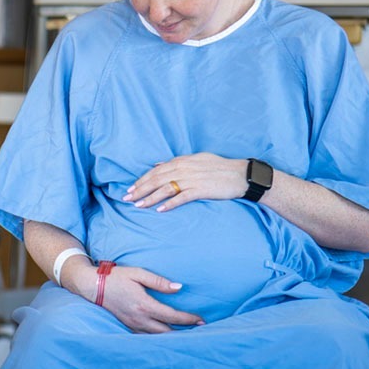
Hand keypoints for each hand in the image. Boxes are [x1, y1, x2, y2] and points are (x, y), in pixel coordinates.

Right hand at [65, 264, 203, 333]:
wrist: (92, 286)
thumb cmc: (116, 277)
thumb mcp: (138, 273)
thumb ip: (159, 281)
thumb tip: (179, 287)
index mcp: (144, 305)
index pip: (172, 316)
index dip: (189, 319)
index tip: (201, 320)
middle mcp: (139, 318)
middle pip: (167, 332)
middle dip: (184, 332)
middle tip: (199, 331)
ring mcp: (132, 325)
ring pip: (157, 337)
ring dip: (172, 337)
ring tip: (186, 335)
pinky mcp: (127, 326)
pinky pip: (146, 336)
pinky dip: (158, 338)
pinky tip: (165, 335)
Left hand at [123, 153, 248, 211]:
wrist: (240, 174)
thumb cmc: (218, 167)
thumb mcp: (196, 159)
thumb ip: (176, 162)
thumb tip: (157, 164)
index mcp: (182, 161)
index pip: (156, 171)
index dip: (142, 180)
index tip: (130, 189)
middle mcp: (184, 168)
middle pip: (156, 180)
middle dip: (140, 189)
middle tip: (127, 199)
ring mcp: (192, 179)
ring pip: (165, 188)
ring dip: (150, 197)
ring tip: (138, 205)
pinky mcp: (201, 189)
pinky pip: (181, 197)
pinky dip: (169, 204)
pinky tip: (160, 210)